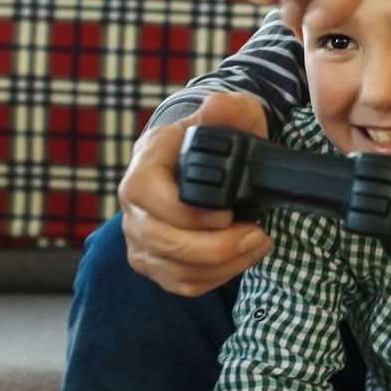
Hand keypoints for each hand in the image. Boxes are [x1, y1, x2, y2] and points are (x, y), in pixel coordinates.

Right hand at [116, 91, 271, 295]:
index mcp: (146, 163)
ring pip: (172, 268)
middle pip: (160, 241)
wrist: (209, 162)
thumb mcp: (232, 116)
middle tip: (256, 236)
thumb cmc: (219, 138)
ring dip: (222, 265)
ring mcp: (139, 234)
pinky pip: (180, 283)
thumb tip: (219, 106)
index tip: (228, 215)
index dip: (187, 213)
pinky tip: (239, 258)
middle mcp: (133, 202)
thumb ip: (229, 110)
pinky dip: (216, 278)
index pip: (147, 195)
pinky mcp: (153, 260)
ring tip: (256, 244)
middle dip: (214, 248)